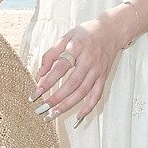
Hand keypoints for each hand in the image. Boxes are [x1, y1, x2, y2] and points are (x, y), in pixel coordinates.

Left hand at [31, 11, 131, 125]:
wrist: (111, 30)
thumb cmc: (86, 33)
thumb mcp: (66, 37)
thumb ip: (51, 54)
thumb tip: (40, 73)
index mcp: (77, 48)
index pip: (60, 68)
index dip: (47, 82)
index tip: (36, 93)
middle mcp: (88, 60)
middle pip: (71, 84)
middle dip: (56, 98)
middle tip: (42, 108)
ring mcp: (97, 70)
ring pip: (82, 92)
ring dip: (68, 105)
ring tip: (54, 114)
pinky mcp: (103, 77)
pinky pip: (97, 95)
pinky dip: (88, 107)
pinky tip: (78, 116)